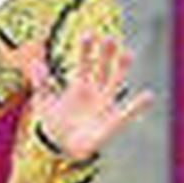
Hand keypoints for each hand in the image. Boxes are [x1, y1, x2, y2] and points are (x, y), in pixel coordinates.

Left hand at [7, 34, 153, 160]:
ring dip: (121, 68)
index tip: (88, 34)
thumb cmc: (53, 124)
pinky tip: (148, 96)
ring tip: (128, 53)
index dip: (86, 49)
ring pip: (115, 82)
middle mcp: (94, 91)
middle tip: (109, 38)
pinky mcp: (112, 122)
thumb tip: (34, 62)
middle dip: (106, 54)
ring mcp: (104, 105)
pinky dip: (137, 106)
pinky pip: (126, 112)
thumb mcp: (43, 102)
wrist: (61, 148)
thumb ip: (41, 83)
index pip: (84, 62)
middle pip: (102, 67)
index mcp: (79, 84)